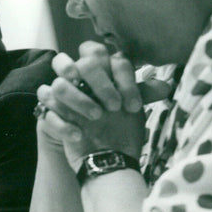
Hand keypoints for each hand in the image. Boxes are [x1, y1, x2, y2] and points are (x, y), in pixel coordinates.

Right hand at [36, 42, 170, 170]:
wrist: (102, 156)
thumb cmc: (117, 126)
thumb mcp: (132, 109)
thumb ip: (142, 93)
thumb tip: (165, 86)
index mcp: (98, 71)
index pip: (104, 56)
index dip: (120, 77)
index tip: (131, 105)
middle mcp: (77, 78)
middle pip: (80, 62)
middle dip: (100, 83)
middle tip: (113, 106)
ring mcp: (60, 96)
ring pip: (58, 85)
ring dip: (79, 100)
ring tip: (96, 117)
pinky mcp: (49, 115)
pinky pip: (46, 111)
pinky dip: (63, 124)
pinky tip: (78, 135)